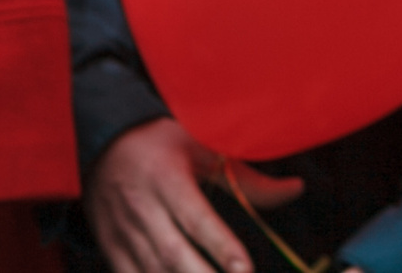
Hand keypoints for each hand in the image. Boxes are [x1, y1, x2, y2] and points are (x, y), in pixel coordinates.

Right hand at [86, 118, 303, 272]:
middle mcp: (142, 209)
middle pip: (172, 254)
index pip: (196, 219)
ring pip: (150, 272)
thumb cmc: (164, 143)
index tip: (243, 270)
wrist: (104, 142)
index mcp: (167, 179)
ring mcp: (122, 233)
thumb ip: (249, 178)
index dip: (220, 246)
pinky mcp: (111, 249)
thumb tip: (297, 189)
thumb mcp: (205, 149)